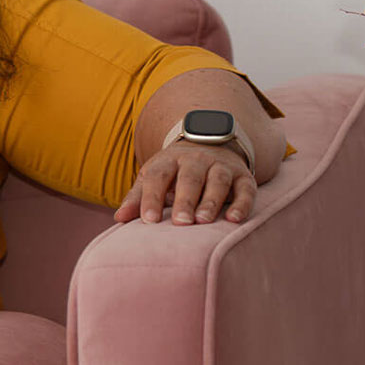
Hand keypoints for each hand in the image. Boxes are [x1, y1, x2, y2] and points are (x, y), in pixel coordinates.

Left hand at [114, 141, 255, 226]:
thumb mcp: (154, 177)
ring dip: (211, 201)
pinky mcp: (243, 176)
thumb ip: (138, 198)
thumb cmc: (175, 171)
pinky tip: (234, 219)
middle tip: (180, 223)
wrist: (210, 142)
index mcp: (169, 160)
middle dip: (185, 200)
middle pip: (190, 178)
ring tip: (204, 221)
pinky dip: (242, 203)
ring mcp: (221, 166)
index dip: (152, 197)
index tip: (148, 220)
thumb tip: (119, 219)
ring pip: (217, 181)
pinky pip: (245, 189)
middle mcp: (196, 160)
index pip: (158, 176)